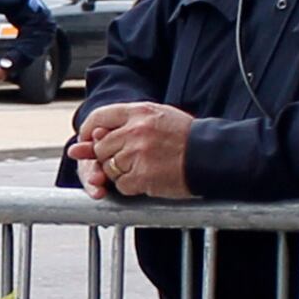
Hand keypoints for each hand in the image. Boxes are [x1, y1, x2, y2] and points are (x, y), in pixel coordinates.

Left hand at [71, 101, 191, 199]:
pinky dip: (132, 186)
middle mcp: (135, 130)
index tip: (88, 141)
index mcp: (139, 112)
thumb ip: (123, 124)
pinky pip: (122, 185)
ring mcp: (138, 154)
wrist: (210, 155)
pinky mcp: (143, 176)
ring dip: (121, 173)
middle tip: (130, 159)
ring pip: (109, 168)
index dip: (89, 131)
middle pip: (101, 147)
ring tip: (144, 167)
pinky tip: (148, 179)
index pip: (98, 117)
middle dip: (109, 157)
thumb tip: (88, 138)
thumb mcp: (156, 118)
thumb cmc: (185, 137)